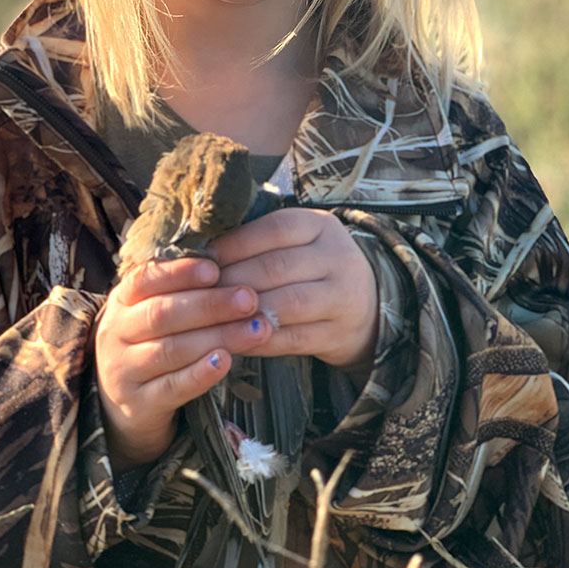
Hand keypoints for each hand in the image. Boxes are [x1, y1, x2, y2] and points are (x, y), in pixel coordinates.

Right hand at [95, 257, 272, 469]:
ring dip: (218, 337)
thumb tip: (230, 263)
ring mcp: (123, 370)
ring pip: (171, 350)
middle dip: (210, 305)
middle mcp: (116, 333)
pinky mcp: (139, 404)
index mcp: (122, 301)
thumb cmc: (151, 342)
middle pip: (162, 314)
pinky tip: (226, 361)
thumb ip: (181, 290)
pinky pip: (172, 388)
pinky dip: (200, 374)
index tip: (215, 269)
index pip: (145, 279)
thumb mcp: (153, 310)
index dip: (180, 273)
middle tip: (250, 299)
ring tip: (255, 329)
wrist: (123, 402)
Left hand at [210, 209, 377, 374]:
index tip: (203, 259)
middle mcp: (337, 257)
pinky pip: (293, 339)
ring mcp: (343, 297)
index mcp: (321, 226)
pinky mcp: (339, 334)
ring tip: (213, 317)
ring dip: (244, 312)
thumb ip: (261, 242)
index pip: (274, 229)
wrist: (368, 306)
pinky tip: (234, 341)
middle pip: (276, 267)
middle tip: (200, 292)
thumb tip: (203, 251)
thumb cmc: (314, 268)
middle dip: (232, 280)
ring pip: (286, 304)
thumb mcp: (299, 243)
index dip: (234, 244)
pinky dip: (259, 341)